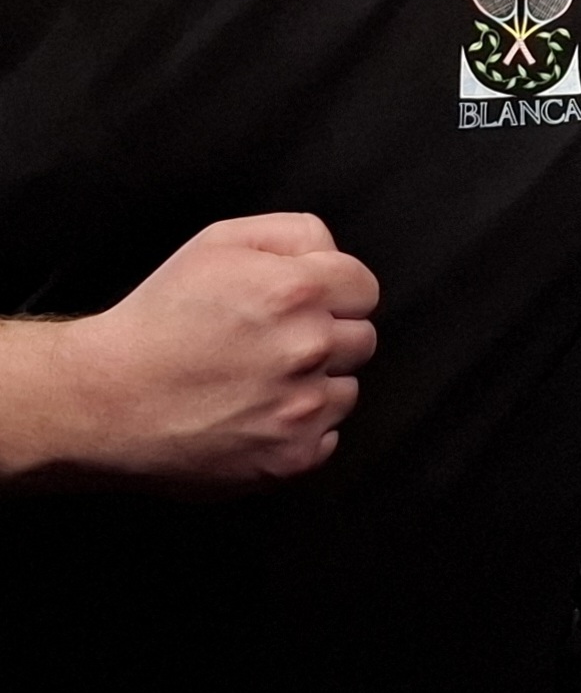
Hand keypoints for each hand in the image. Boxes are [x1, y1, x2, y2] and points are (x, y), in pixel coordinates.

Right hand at [41, 215, 379, 486]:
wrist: (102, 401)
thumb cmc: (158, 320)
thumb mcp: (221, 243)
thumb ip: (295, 235)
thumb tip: (334, 254)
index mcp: (296, 291)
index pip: (365, 288)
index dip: (334, 294)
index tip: (301, 306)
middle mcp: (309, 348)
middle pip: (362, 339)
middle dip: (326, 337)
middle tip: (271, 345)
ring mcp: (302, 408)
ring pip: (347, 390)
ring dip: (315, 385)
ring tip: (257, 382)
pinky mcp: (291, 458)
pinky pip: (328, 437)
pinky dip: (300, 430)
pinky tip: (255, 417)